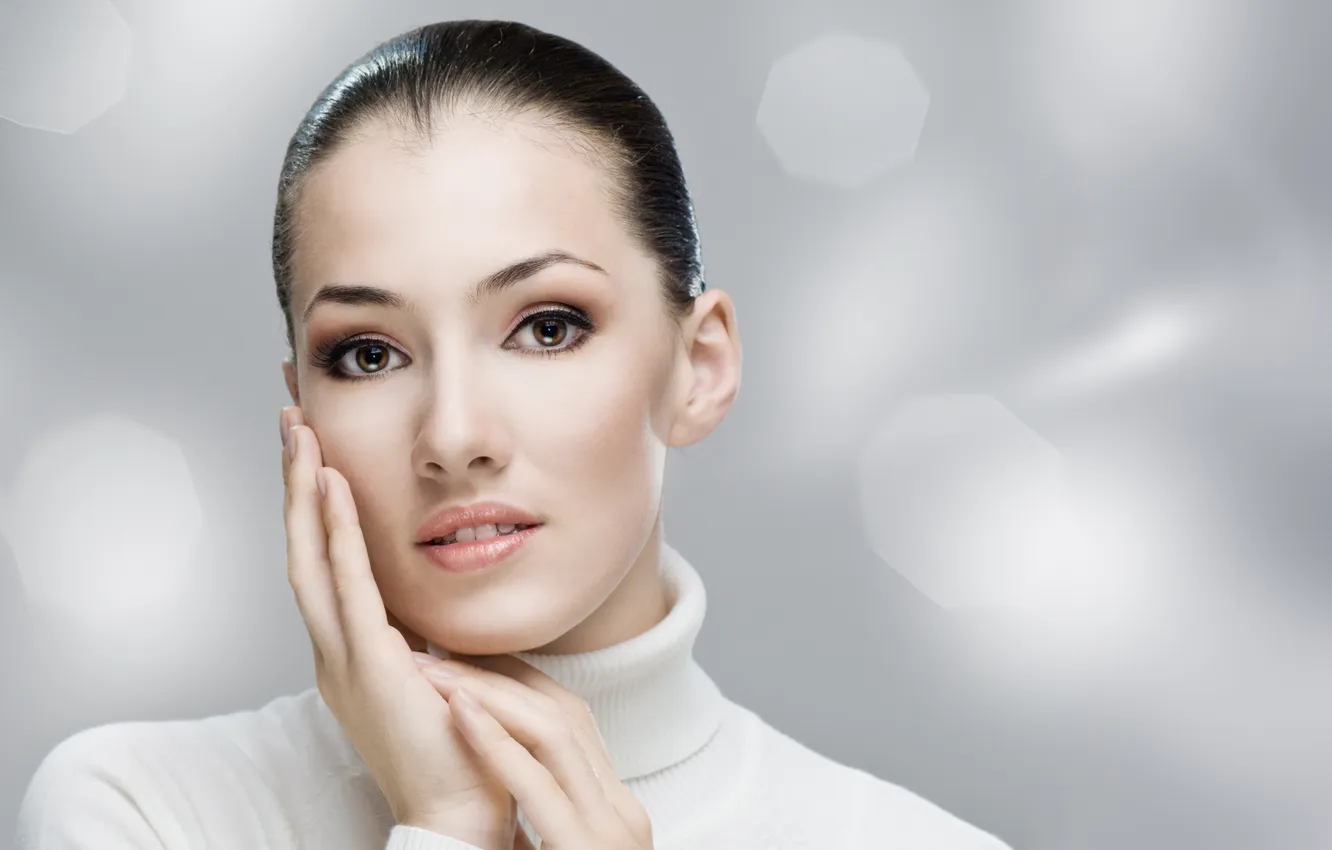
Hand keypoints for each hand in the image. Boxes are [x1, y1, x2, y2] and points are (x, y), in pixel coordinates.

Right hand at [280, 406, 514, 849]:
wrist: (462, 814)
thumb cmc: (463, 746)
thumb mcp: (442, 669)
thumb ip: (432, 628)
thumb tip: (445, 589)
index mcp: (352, 651)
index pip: (323, 561)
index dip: (312, 502)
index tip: (312, 445)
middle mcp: (334, 650)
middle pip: (301, 548)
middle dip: (293, 480)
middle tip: (290, 417)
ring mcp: (344, 659)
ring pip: (310, 558)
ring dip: (302, 492)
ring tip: (300, 433)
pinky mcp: (369, 666)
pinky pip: (348, 587)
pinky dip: (337, 534)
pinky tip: (331, 487)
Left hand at [412, 652, 654, 849]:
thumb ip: (550, 817)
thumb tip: (503, 774)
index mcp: (619, 811)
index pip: (573, 720)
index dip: (518, 681)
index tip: (465, 659)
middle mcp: (623, 813)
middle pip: (564, 714)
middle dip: (498, 676)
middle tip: (436, 652)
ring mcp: (610, 833)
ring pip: (554, 734)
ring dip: (489, 695)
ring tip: (434, 674)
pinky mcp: (584, 849)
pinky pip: (537, 784)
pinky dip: (496, 744)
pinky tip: (460, 715)